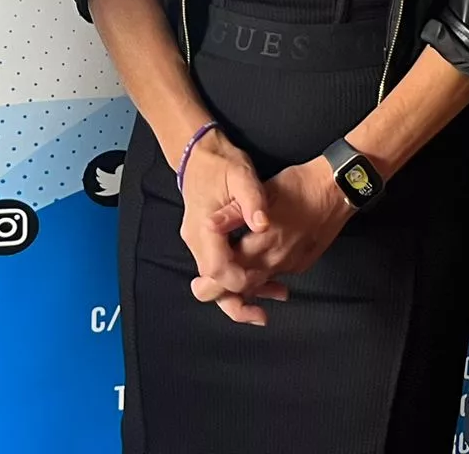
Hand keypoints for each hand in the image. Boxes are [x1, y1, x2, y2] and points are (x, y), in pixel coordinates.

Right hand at [175, 132, 289, 325]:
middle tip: (264, 314)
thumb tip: (262, 224)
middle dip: (238, 300)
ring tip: (272, 298)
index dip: (240, 280)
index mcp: (204, 228)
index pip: (217, 269)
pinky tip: (262, 280)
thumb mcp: (241, 176)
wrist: (199, 153)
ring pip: (215, 280)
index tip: (264, 282)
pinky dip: (237, 278)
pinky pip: (218, 268)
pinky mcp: (205, 241)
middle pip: (212, 284)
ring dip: (241, 292)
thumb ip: (252, 202)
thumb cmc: (221, 164)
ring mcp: (197, 242)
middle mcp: (196, 240)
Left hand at [191, 156, 353, 322]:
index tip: (198, 282)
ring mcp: (292, 264)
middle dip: (223, 291)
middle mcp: (277, 260)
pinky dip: (263, 279)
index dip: (211, 282)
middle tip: (205, 287)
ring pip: (261, 285)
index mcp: (263, 244)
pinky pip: (278, 277)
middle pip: (243, 287)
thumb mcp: (263, 193)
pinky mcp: (303, 263)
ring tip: (227, 283)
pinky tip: (256, 270)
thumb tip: (208, 224)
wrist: (338, 188)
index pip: (229, 274)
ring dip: (243, 286)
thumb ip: (233, 213)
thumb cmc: (299, 185)